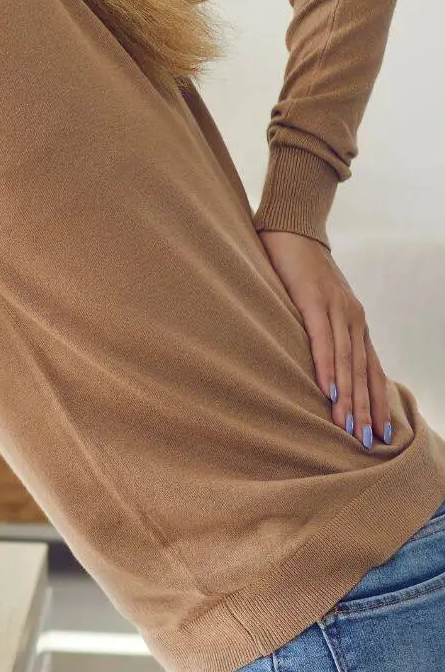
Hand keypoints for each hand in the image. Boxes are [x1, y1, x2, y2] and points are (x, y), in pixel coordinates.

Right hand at [256, 229, 392, 448]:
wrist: (291, 229)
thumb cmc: (298, 271)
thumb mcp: (316, 306)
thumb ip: (321, 332)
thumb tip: (320, 365)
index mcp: (355, 323)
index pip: (372, 369)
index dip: (377, 401)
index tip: (380, 432)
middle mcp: (354, 318)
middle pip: (364, 372)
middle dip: (367, 409)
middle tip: (368, 442)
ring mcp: (336, 309)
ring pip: (348, 362)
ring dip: (349, 397)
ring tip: (349, 427)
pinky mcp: (313, 301)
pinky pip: (323, 340)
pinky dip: (328, 367)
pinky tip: (329, 390)